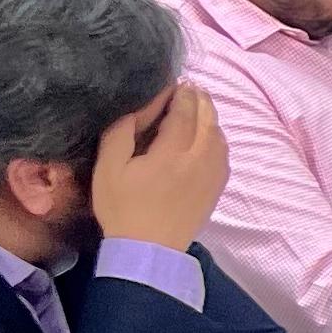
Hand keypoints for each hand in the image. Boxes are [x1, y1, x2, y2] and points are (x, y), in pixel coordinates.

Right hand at [91, 84, 227, 249]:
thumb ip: (122, 132)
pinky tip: (204, 134)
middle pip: (207, 117)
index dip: (180, 93)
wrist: (150, 250)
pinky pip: (223, 152)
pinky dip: (216, 135)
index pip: (184, 111)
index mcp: (172, 153)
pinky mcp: (218, 186)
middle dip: (198, 98)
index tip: (173, 82)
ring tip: (196, 106)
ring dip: (209, 116)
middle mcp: (200, 159)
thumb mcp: (108, 168)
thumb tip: (140, 106)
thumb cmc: (123, 208)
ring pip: (219, 134)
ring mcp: (214, 174)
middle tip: (187, 87)